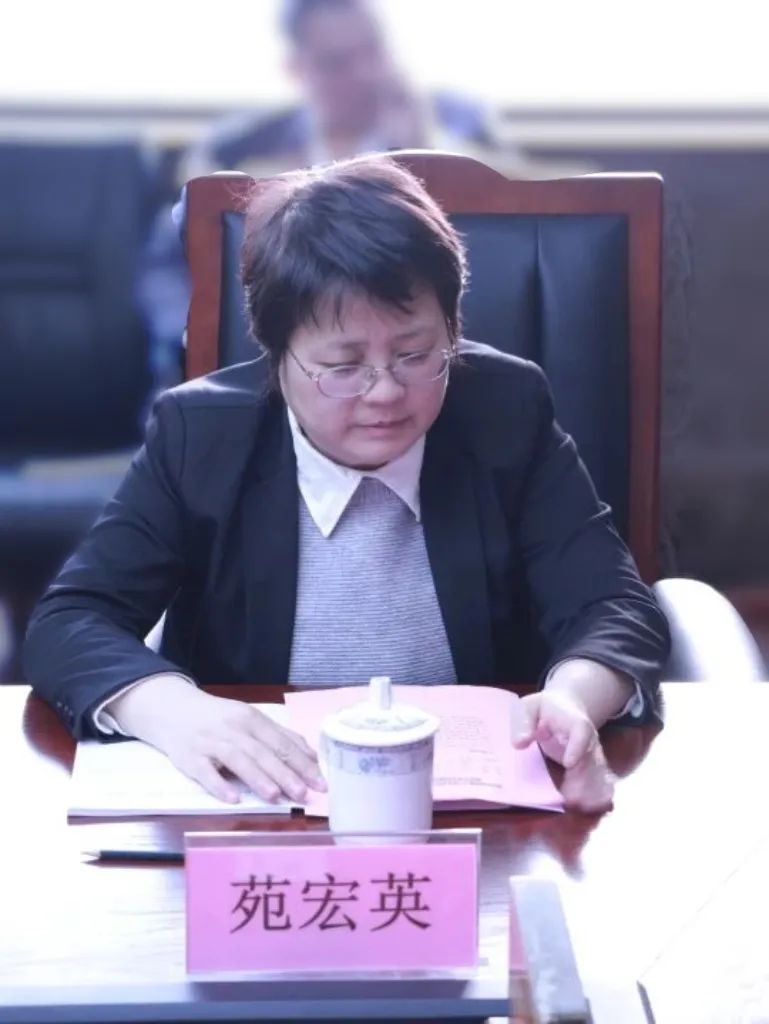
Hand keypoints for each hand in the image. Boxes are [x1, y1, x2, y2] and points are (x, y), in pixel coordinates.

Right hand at [109, 678, 325, 804]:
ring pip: (238, 760)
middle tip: (304, 794)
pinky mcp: (189, 757)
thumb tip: (310, 756)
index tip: (319, 782)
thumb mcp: (249, 720)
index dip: (302, 763)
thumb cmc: (218, 719)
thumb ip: (280, 736)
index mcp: (252, 719)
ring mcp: (211, 742)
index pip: (281, 743)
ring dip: (258, 778)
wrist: (173, 709)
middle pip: (263, 752)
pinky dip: (219, 785)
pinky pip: (205, 772)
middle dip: (285, 774)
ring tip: (276, 797)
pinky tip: (232, 798)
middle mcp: (234, 728)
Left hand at [513, 690, 615, 812]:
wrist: (566, 707)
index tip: (569, 763)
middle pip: (592, 758)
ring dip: (590, 791)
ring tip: (576, 806)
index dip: (578, 747)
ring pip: (597, 773)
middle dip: (584, 779)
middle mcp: (589, 739)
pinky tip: (587, 807)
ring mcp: (593, 754)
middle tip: (571, 799)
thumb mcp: (529, 706)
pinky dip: (596, 794)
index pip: (582, 730)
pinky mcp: (592, 767)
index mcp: (574, 720)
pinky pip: (599, 781)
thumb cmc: (544, 708)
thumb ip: (524, 721)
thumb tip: (519, 743)